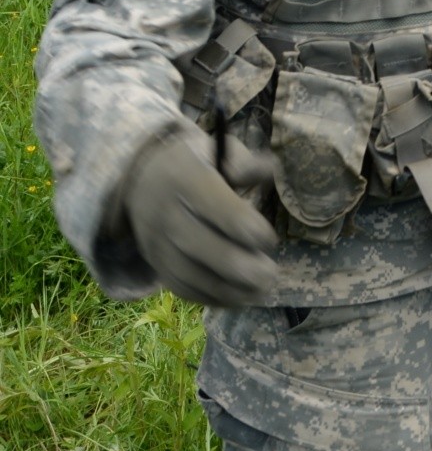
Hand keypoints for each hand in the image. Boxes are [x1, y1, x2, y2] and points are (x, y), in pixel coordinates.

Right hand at [124, 133, 278, 307]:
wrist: (140, 179)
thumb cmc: (195, 164)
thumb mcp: (218, 150)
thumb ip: (246, 163)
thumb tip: (269, 171)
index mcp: (187, 181)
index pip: (221, 211)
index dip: (250, 231)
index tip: (271, 240)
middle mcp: (167, 214)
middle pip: (203, 248)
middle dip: (241, 267)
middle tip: (271, 275)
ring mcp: (156, 242)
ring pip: (190, 274)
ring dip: (228, 290)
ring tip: (260, 293)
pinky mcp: (154, 262)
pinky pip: (180, 287)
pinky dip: (209, 298)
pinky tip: (237, 299)